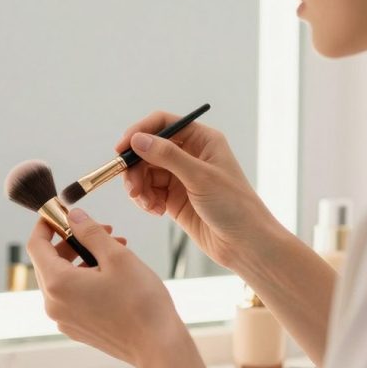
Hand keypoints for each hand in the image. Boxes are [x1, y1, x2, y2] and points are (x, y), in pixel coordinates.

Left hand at [26, 209, 187, 367]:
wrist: (158, 348)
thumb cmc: (141, 303)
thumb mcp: (117, 256)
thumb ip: (90, 232)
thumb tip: (73, 216)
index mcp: (57, 284)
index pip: (36, 245)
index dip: (46, 225)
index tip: (60, 213)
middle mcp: (53, 304)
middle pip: (48, 262)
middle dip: (71, 241)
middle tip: (101, 229)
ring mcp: (63, 320)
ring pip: (62, 280)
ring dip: (81, 259)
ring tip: (115, 249)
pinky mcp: (76, 329)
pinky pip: (71, 297)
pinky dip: (85, 280)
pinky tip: (112, 275)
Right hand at [116, 111, 280, 269]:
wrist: (245, 243)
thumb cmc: (234, 206)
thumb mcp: (200, 177)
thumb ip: (168, 156)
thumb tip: (138, 140)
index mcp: (202, 140)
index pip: (163, 124)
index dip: (139, 132)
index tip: (121, 149)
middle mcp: (189, 155)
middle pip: (148, 150)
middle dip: (136, 168)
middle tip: (132, 188)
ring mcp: (180, 177)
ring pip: (145, 173)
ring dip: (139, 187)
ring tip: (147, 204)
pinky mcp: (173, 198)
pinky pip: (148, 192)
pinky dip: (145, 200)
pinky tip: (155, 211)